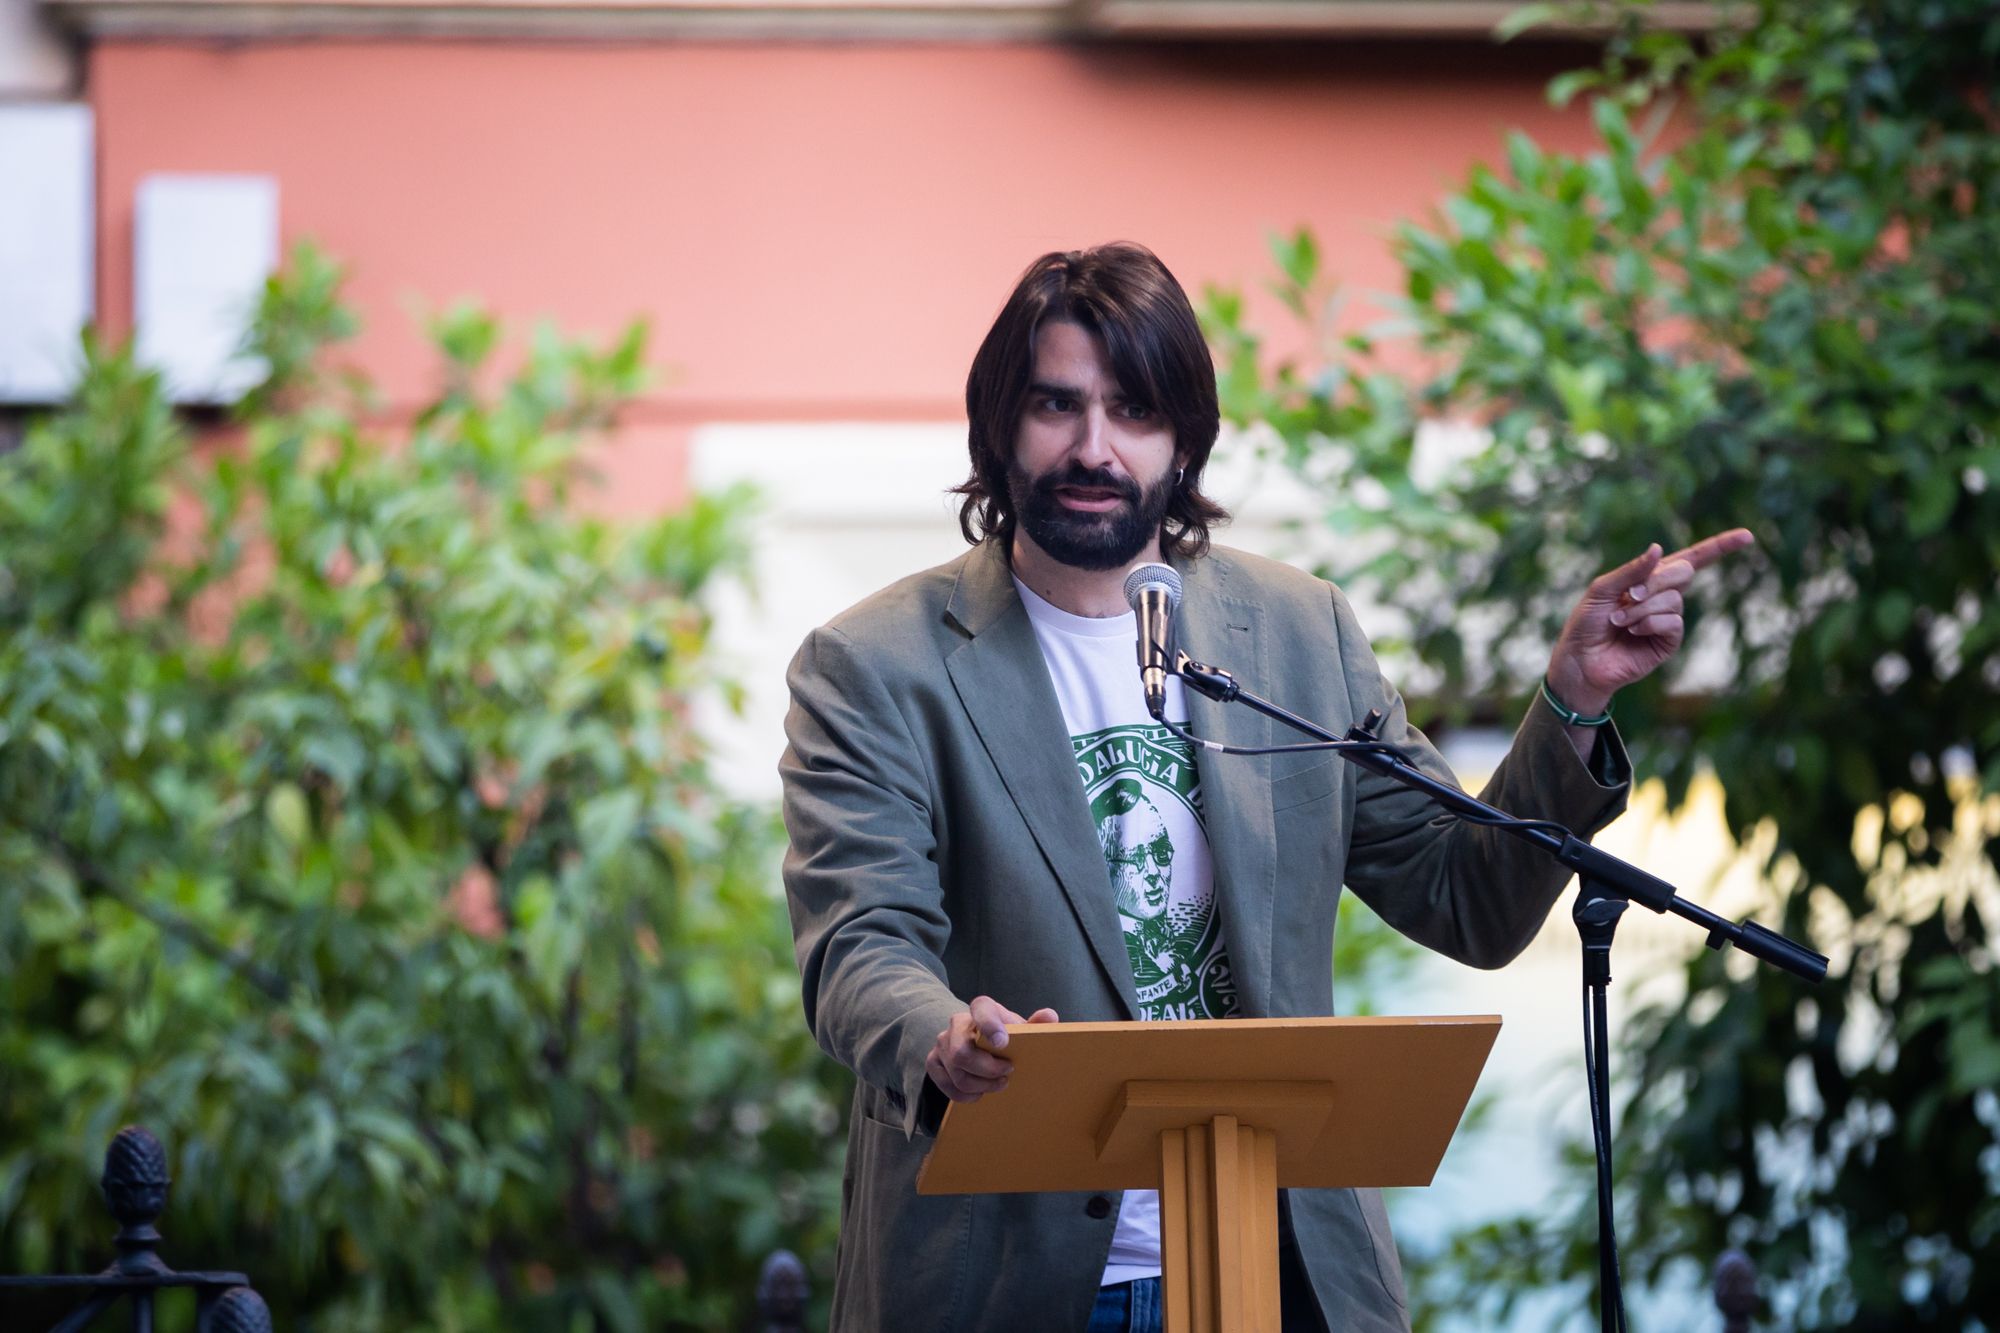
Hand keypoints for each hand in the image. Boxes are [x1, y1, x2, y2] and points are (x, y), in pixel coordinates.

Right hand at [924, 995, 1058, 1103]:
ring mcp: (942, 1043)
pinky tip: (980, 1093)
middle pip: (962, 1052)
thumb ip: (1037, 1024)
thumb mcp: (1021, 1030)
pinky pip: (946, 1085)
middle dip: (987, 1070)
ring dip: (981, 1085)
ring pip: (956, 1073)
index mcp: (982, 1009)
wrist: (979, 1044)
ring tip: (999, 1085)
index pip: (980, 1008)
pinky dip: (966, 1095)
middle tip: (1008, 1073)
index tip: (1003, 1044)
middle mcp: (957, 1023)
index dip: (989, 1025)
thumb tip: (1049, 1016)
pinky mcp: (933, 1062)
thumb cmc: (1006, 1036)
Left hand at [1547, 529, 1755, 719]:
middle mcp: (1663, 597)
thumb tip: (1660, 548)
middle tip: (1628, 595)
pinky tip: (1633, 632)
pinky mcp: (1668, 643)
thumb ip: (1631, 570)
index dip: (1719, 547)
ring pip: (1674, 599)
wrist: (1580, 661)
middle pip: (1684, 572)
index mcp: (1650, 578)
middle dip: (1654, 581)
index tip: (1747, 536)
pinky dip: (1650, 623)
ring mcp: (1668, 620)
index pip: (1691, 559)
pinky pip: (1673, 622)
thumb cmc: (1587, 623)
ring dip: (1642, 607)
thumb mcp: (1602, 589)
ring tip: (1619, 620)